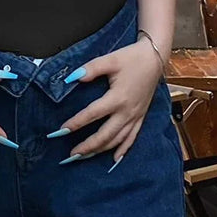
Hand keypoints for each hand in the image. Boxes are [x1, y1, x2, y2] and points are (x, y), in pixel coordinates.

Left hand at [54, 37, 162, 165]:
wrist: (155, 57)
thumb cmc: (132, 57)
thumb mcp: (111, 59)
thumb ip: (91, 69)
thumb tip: (72, 77)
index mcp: (118, 98)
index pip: (92, 114)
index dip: (76, 123)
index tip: (61, 130)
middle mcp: (127, 111)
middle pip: (105, 135)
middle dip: (87, 147)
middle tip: (71, 155)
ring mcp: (135, 116)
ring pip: (117, 140)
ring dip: (100, 151)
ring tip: (85, 158)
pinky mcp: (141, 117)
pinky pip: (132, 138)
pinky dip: (123, 150)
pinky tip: (115, 159)